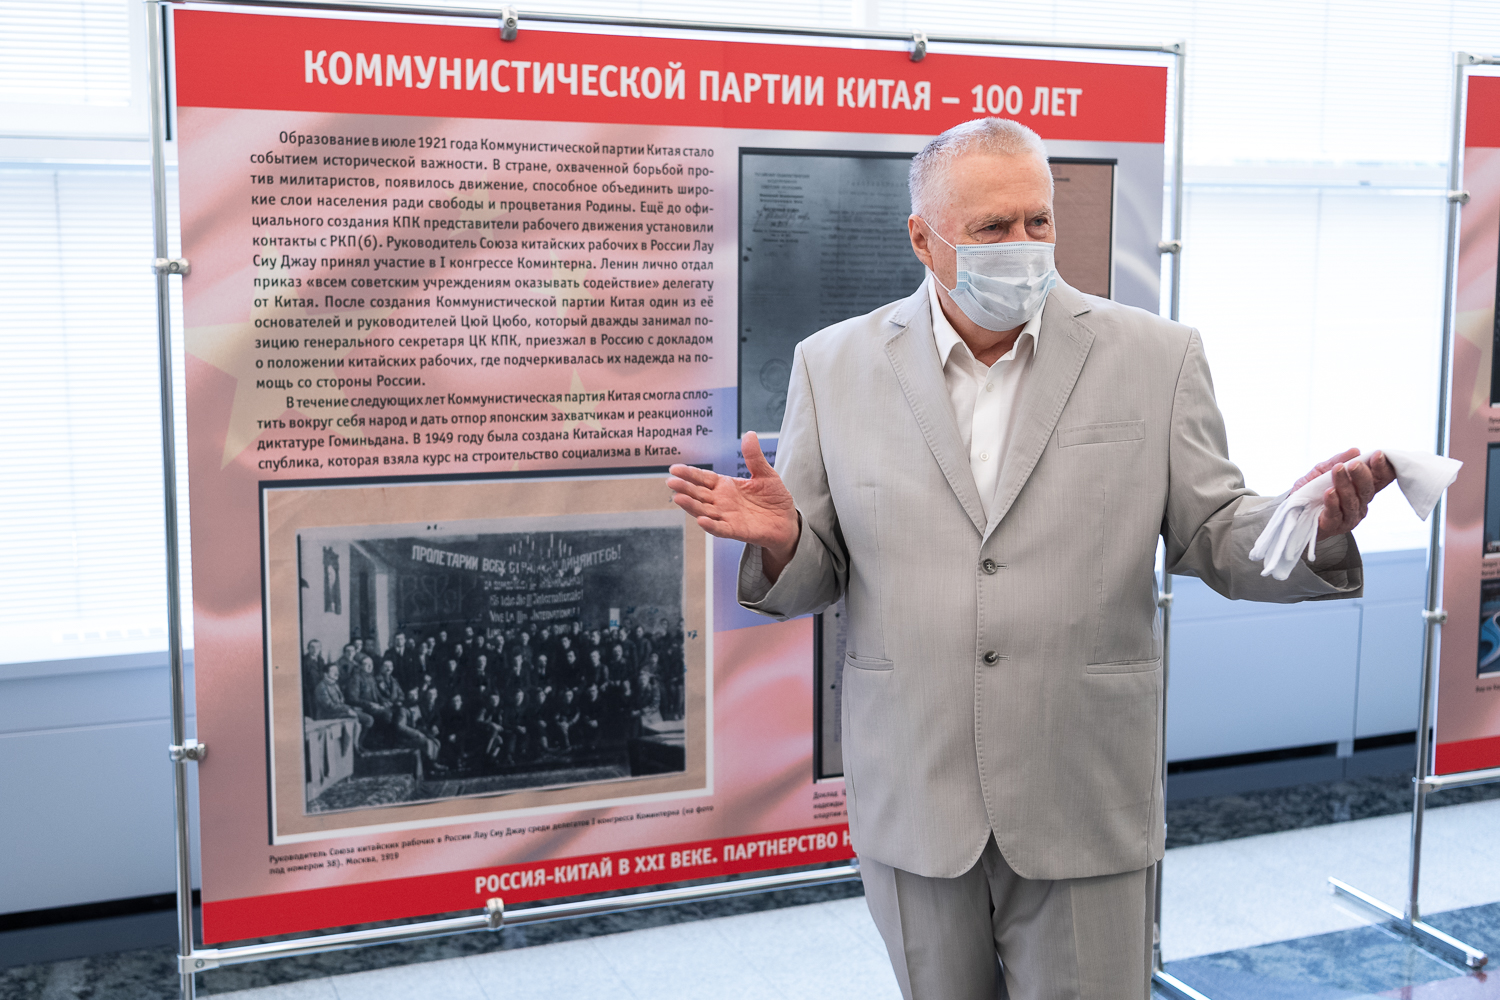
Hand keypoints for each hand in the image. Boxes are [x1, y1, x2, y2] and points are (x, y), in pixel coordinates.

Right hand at [668, 431, 801, 580]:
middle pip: (699, 494)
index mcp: (725, 486)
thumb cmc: (774, 498)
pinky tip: (702, 520)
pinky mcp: (737, 531)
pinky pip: (721, 529)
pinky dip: (712, 526)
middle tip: (671, 482)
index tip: (674, 468)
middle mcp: (722, 501)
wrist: (787, 522)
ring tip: (679, 499)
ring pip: (705, 511)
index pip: (703, 478)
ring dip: (692, 506)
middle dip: (685, 488)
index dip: (689, 474)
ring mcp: (727, 517)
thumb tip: (749, 434)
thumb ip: (754, 457)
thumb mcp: (765, 474)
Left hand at [1291, 447, 1396, 540]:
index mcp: (1361, 490)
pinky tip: (1329, 492)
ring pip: (1351, 501)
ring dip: (1344, 485)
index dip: (1382, 468)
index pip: (1379, 479)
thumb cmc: (1311, 491)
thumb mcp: (1321, 472)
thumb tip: (1355, 451)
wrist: (1291, 510)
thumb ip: (1337, 461)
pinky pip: (1335, 513)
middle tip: (1354, 464)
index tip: (1379, 454)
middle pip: (1367, 490)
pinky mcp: (1333, 526)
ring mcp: (1348, 517)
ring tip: (1337, 470)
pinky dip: (1332, 502)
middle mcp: (1360, 504)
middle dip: (1362, 475)